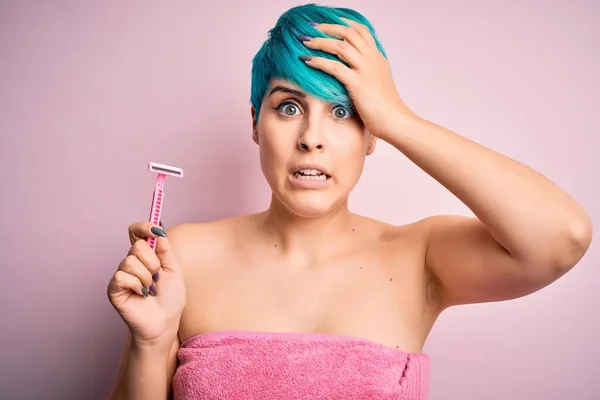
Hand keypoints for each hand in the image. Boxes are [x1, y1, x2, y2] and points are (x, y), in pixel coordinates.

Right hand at [107, 222, 185, 347]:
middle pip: (137, 246)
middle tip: (157, 278)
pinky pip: (122, 276)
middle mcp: (131, 263)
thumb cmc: (170, 299)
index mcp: (146, 256)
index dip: (143, 227)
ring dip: (147, 277)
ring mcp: (121, 275)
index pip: (136, 232)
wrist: (165, 322)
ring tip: (150, 290)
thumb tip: (159, 232)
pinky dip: (137, 285)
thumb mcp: (174, 270)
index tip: (155, 230)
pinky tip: (141, 295)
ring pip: (130, 261)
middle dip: (153, 262)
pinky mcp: (114, 288)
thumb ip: (165, 251)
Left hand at [299, 18, 413, 139]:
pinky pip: (335, 67)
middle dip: (328, 27)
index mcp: (377, 58)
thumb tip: (353, 72)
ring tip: (305, 41)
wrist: (395, 121)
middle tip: (311, 27)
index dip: (345, 23)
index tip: (329, 21)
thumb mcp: (379, 83)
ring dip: (320, 41)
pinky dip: (319, 61)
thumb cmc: (385, 108)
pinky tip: (307, 60)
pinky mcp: (358, 84)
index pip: (362, 31)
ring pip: (340, 46)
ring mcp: (365, 71)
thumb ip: (368, 73)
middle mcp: (372, 60)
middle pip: (349, 33)